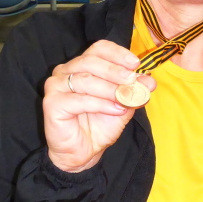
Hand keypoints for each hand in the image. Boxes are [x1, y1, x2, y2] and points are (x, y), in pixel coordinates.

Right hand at [43, 41, 156, 172]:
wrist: (83, 153)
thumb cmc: (100, 125)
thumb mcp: (123, 105)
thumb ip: (134, 91)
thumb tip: (150, 81)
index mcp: (82, 65)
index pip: (98, 48)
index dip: (117, 53)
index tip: (135, 64)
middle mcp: (66, 71)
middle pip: (90, 61)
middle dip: (115, 71)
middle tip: (132, 80)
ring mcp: (56, 86)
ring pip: (85, 79)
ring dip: (110, 89)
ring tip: (126, 100)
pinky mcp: (52, 103)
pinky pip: (79, 99)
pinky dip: (101, 104)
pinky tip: (116, 110)